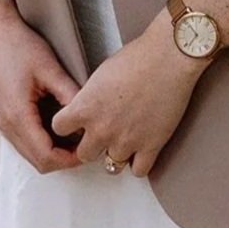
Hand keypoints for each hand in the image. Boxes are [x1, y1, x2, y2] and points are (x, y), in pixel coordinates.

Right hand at [0, 0, 82, 173]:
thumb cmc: (19, 45)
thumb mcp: (49, 68)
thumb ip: (69, 94)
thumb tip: (90, 116)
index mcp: (17, 117)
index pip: (46, 157)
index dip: (70, 160)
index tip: (91, 148)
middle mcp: (7, 126)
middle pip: (38, 162)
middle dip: (64, 159)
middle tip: (88, 143)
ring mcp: (3, 123)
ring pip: (31, 153)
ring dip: (54, 151)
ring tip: (78, 134)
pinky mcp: (4, 116)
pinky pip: (25, 141)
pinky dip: (43, 141)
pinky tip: (60, 125)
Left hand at [48, 8, 210, 176]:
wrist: (168, 57)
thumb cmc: (138, 56)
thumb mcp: (102, 73)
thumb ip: (91, 97)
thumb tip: (91, 108)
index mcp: (86, 107)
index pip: (59, 128)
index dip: (69, 125)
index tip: (78, 122)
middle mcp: (101, 129)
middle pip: (84, 154)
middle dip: (93, 144)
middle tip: (105, 132)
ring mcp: (126, 141)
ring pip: (111, 166)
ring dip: (117, 153)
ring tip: (126, 138)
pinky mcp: (150, 146)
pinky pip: (138, 171)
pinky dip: (140, 162)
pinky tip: (143, 147)